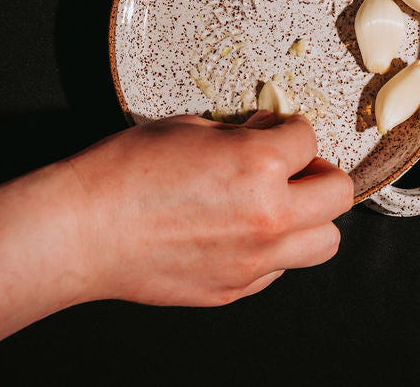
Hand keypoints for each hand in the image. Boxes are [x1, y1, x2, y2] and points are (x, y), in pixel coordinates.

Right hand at [66, 112, 354, 305]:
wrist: (82, 231)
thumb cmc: (124, 172)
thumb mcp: (188, 128)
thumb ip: (239, 134)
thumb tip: (265, 135)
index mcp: (259, 165)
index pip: (310, 140)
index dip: (292, 131)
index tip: (279, 132)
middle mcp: (269, 216)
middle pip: (338, 195)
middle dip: (320, 173)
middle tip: (296, 168)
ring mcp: (255, 261)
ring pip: (325, 243)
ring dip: (311, 220)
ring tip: (280, 207)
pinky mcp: (234, 290)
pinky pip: (278, 271)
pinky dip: (271, 251)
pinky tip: (239, 235)